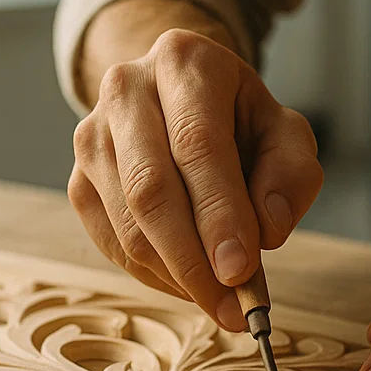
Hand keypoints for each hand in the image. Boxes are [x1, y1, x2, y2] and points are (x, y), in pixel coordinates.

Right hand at [68, 28, 322, 329]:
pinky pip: (111, 241)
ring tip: (222, 304)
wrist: (180, 97)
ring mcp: (92, 134)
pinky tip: (189, 284)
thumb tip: (269, 231)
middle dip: (193, 258)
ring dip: (175, 275)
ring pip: (126, 222)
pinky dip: (153, 275)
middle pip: (150, 188)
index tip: (240, 269)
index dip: (218, 213)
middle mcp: (127, 90)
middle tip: (232, 307)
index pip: (197, 145)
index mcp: (185, 63)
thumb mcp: (284, 133)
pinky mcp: (79, 177)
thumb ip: (291, 176)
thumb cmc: (239, 120)